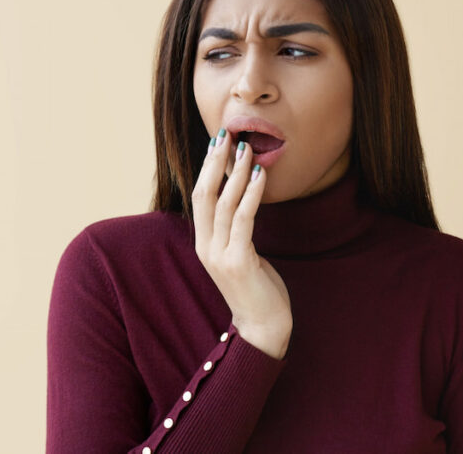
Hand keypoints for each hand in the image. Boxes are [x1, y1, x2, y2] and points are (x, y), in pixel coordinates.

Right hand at [191, 128, 292, 359]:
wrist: (263, 327)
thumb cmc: (257, 288)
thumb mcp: (241, 253)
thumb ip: (236, 229)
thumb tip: (242, 196)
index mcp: (203, 244)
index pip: (199, 196)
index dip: (207, 167)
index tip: (218, 141)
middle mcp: (206, 248)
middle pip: (204, 194)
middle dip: (215, 162)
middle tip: (227, 134)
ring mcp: (220, 255)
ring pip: (223, 203)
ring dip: (236, 173)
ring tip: (247, 149)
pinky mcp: (239, 262)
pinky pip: (243, 219)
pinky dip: (252, 193)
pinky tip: (261, 175)